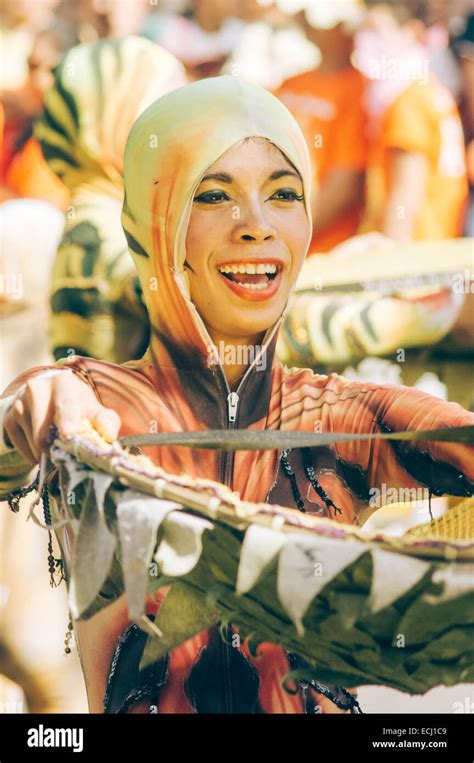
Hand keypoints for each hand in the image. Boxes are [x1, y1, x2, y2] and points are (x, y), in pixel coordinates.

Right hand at [2, 370, 120, 464]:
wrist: (47, 397)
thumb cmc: (76, 406)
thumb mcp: (94, 410)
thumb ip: (106, 422)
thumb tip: (109, 435)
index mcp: (63, 382)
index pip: (65, 402)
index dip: (67, 418)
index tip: (68, 434)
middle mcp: (37, 388)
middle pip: (43, 429)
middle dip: (57, 447)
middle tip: (67, 456)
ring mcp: (19, 403)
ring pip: (33, 442)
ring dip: (47, 454)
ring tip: (57, 449)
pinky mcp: (9, 418)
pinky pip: (21, 447)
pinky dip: (34, 455)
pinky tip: (42, 449)